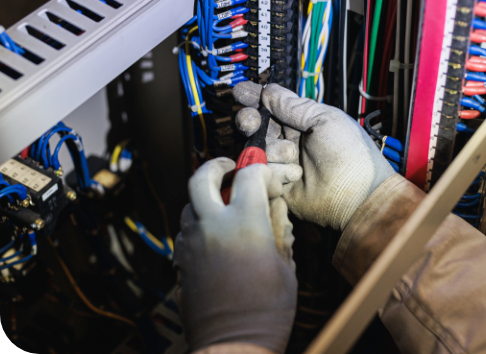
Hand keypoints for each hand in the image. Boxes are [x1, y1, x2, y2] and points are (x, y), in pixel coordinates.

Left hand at [174, 159, 295, 352]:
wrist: (233, 345)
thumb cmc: (267, 311)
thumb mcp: (285, 266)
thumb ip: (279, 230)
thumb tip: (275, 210)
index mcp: (244, 222)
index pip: (249, 176)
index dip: (264, 173)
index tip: (274, 183)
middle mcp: (212, 226)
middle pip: (201, 177)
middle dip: (216, 167)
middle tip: (229, 169)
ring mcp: (192, 243)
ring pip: (189, 204)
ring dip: (205, 198)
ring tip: (223, 206)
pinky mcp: (181, 261)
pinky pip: (185, 230)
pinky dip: (197, 224)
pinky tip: (213, 236)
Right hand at [233, 82, 393, 229]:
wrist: (357, 195)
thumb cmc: (351, 154)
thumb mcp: (325, 119)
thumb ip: (294, 106)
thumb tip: (269, 92)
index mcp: (303, 121)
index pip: (272, 104)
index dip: (255, 97)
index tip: (241, 91)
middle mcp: (289, 140)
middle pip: (256, 125)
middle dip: (250, 119)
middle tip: (251, 120)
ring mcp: (282, 163)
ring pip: (256, 148)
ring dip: (270, 147)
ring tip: (290, 153)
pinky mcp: (277, 184)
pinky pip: (262, 172)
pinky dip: (276, 170)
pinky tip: (296, 174)